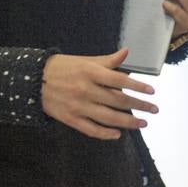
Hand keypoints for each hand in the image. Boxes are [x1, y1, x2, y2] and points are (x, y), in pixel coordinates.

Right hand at [41, 48, 156, 140]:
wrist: (34, 80)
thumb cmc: (63, 67)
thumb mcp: (85, 60)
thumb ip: (107, 61)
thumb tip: (127, 52)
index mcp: (90, 72)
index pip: (120, 80)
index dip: (137, 86)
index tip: (152, 91)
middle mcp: (86, 90)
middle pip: (118, 100)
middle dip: (139, 106)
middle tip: (154, 109)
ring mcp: (78, 106)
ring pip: (108, 118)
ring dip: (128, 122)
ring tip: (142, 124)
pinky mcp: (71, 119)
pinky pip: (91, 129)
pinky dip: (106, 134)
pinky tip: (117, 134)